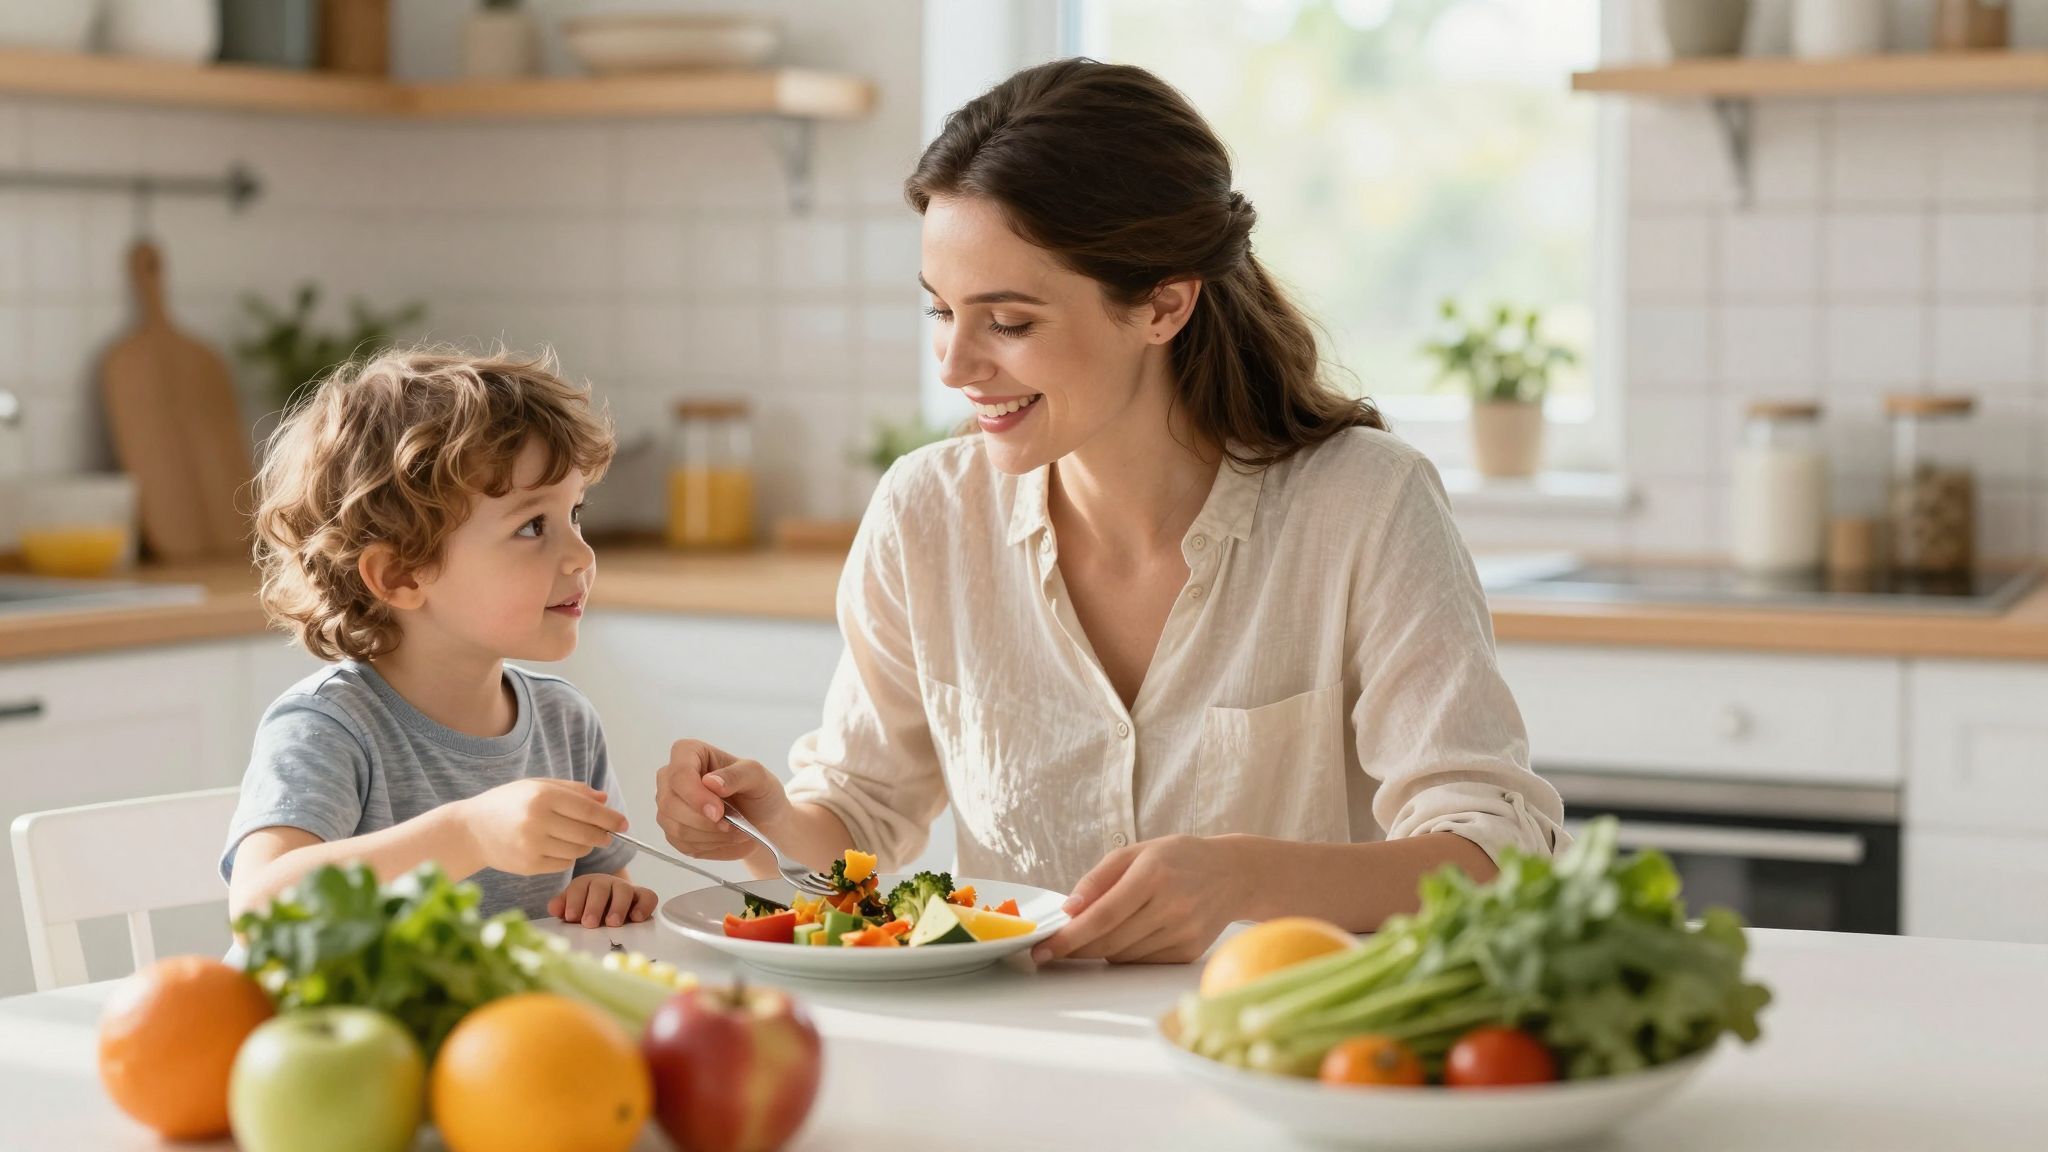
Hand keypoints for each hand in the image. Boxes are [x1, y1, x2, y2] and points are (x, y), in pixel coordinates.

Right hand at [458, 779, 626, 876]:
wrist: (470, 830)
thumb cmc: (508, 803)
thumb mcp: (537, 786)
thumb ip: (573, 790)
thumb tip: (604, 799)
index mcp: (542, 796)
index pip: (588, 809)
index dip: (610, 818)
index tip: (624, 823)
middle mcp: (537, 820)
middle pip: (587, 833)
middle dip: (603, 835)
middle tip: (608, 835)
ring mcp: (532, 845)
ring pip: (578, 851)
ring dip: (585, 846)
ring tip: (576, 838)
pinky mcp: (528, 865)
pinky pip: (563, 863)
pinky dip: (567, 857)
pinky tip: (556, 848)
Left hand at [548, 873, 657, 928]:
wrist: (612, 904)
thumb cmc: (589, 907)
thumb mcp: (573, 906)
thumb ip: (563, 906)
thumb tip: (554, 908)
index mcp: (586, 884)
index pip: (579, 887)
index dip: (574, 901)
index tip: (571, 917)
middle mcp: (606, 883)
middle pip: (600, 888)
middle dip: (594, 906)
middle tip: (590, 923)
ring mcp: (626, 889)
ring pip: (624, 890)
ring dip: (618, 906)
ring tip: (613, 922)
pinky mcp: (643, 897)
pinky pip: (648, 896)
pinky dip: (644, 905)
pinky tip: (636, 917)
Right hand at [654, 739, 790, 861]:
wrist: (760, 818)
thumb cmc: (757, 791)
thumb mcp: (757, 776)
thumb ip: (737, 775)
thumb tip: (711, 782)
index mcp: (689, 753)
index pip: (679, 773)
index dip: (695, 796)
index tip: (718, 812)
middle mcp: (671, 777)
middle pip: (671, 803)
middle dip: (705, 822)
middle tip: (733, 826)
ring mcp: (668, 805)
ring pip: (676, 828)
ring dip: (711, 836)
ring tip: (736, 832)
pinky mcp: (672, 831)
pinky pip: (682, 845)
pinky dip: (709, 846)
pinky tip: (725, 839)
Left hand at [1031, 835, 1250, 965]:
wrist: (1233, 874)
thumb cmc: (1177, 858)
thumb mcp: (1135, 852)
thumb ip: (1098, 879)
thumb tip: (1068, 910)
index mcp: (1153, 875)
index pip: (1103, 916)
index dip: (1069, 937)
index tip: (1043, 948)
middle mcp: (1171, 906)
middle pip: (1109, 941)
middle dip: (1076, 949)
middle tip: (1053, 949)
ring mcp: (1183, 932)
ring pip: (1123, 956)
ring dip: (1100, 950)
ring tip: (1097, 932)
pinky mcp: (1189, 952)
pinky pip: (1143, 962)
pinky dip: (1125, 954)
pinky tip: (1129, 934)